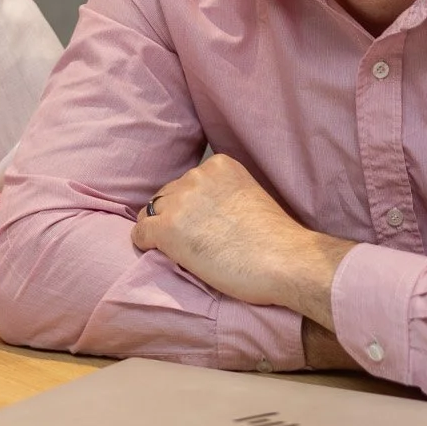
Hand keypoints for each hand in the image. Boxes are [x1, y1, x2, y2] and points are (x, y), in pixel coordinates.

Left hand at [132, 153, 353, 325]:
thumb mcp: (248, 195)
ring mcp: (180, 202)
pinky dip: (145, 243)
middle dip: (175, 216)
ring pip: (151, 213)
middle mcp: (195, 176)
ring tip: (181, 250)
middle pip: (167, 195)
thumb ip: (222, 195)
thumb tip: (202, 213)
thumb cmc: (277, 238)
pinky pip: (140, 234)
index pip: (187, 182)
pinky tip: (158, 253)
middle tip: (192, 241)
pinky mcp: (167, 230)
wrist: (286, 260)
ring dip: (161, 230)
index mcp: (218, 165)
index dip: (191, 206)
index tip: (204, 225)